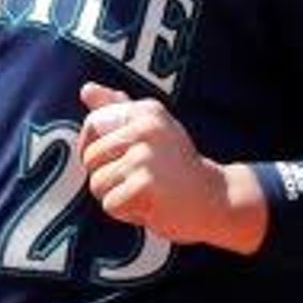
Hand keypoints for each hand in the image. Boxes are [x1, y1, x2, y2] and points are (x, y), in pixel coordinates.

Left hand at [76, 84, 264, 253]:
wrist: (216, 199)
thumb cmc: (178, 166)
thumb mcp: (152, 130)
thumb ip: (119, 109)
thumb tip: (87, 90)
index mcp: (146, 111)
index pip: (93, 124)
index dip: (93, 147)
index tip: (113, 159)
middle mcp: (145, 129)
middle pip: (90, 158)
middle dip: (107, 177)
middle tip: (138, 180)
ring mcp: (145, 157)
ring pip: (97, 184)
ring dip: (117, 196)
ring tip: (145, 193)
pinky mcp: (145, 186)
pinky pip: (111, 204)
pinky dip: (127, 212)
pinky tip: (151, 206)